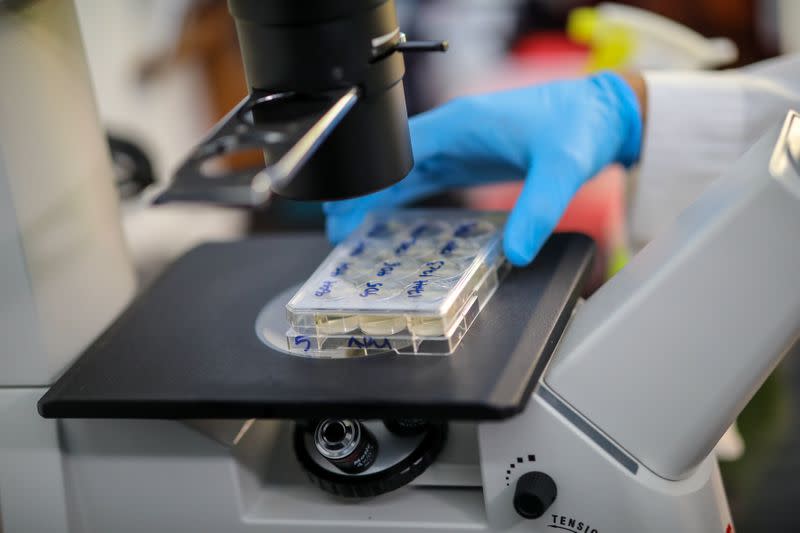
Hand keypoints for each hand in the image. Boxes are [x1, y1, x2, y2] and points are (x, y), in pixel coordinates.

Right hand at [324, 71, 643, 265]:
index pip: (399, 151)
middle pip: (392, 165)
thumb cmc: (580, 127)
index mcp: (460, 124)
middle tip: (337, 229)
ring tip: (350, 230)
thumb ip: (538, 209)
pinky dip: (405, 200)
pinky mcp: (469, 158)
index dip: (369, 181)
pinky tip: (391, 222)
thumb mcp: (561, 168)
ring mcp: (458, 145)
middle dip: (363, 195)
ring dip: (378, 200)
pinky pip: (426, 180)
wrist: (602, 115)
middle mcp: (452, 133)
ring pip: (404, 174)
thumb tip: (516, 252)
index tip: (345, 209)